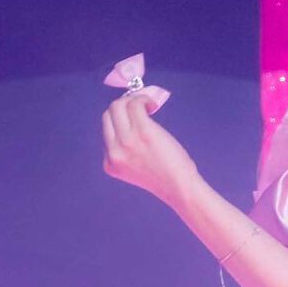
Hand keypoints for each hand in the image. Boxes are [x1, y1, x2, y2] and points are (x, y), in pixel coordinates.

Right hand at [102, 93, 200, 207]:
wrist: (180, 188)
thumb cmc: (166, 177)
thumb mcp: (137, 167)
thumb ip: (127, 149)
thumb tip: (129, 116)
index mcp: (110, 163)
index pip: (107, 132)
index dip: (120, 120)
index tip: (133, 117)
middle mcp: (114, 151)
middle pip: (108, 115)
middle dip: (123, 106)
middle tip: (140, 107)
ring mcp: (126, 141)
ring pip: (118, 106)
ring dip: (133, 100)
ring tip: (148, 106)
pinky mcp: (142, 131)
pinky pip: (134, 104)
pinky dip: (143, 99)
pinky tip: (153, 105)